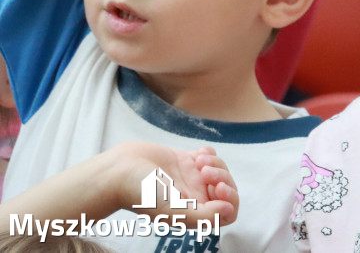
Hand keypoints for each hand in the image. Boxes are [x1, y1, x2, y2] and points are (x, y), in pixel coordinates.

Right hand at [112, 142, 238, 226]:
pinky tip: (197, 154)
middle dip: (223, 177)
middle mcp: (195, 197)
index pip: (228, 212)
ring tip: (199, 161)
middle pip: (227, 189)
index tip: (217, 187)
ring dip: (216, 163)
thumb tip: (229, 211)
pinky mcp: (184, 161)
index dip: (230, 199)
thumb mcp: (173, 210)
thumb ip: (203, 216)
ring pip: (220, 170)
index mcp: (194, 212)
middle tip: (205, 172)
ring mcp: (190, 178)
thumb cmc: (142, 194)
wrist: (119, 172)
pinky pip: (208, 156)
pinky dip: (209, 153)